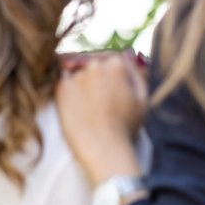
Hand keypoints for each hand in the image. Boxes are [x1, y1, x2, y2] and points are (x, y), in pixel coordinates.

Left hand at [56, 52, 146, 184]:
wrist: (104, 149)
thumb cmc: (126, 127)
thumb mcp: (142, 98)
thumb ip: (136, 73)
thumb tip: (128, 55)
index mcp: (117, 64)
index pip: (112, 60)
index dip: (113, 78)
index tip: (112, 93)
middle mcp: (95, 65)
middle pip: (94, 65)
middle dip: (98, 79)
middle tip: (101, 102)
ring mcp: (76, 76)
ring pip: (79, 73)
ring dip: (83, 85)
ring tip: (89, 108)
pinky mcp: (61, 88)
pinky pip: (65, 83)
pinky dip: (70, 92)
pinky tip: (78, 108)